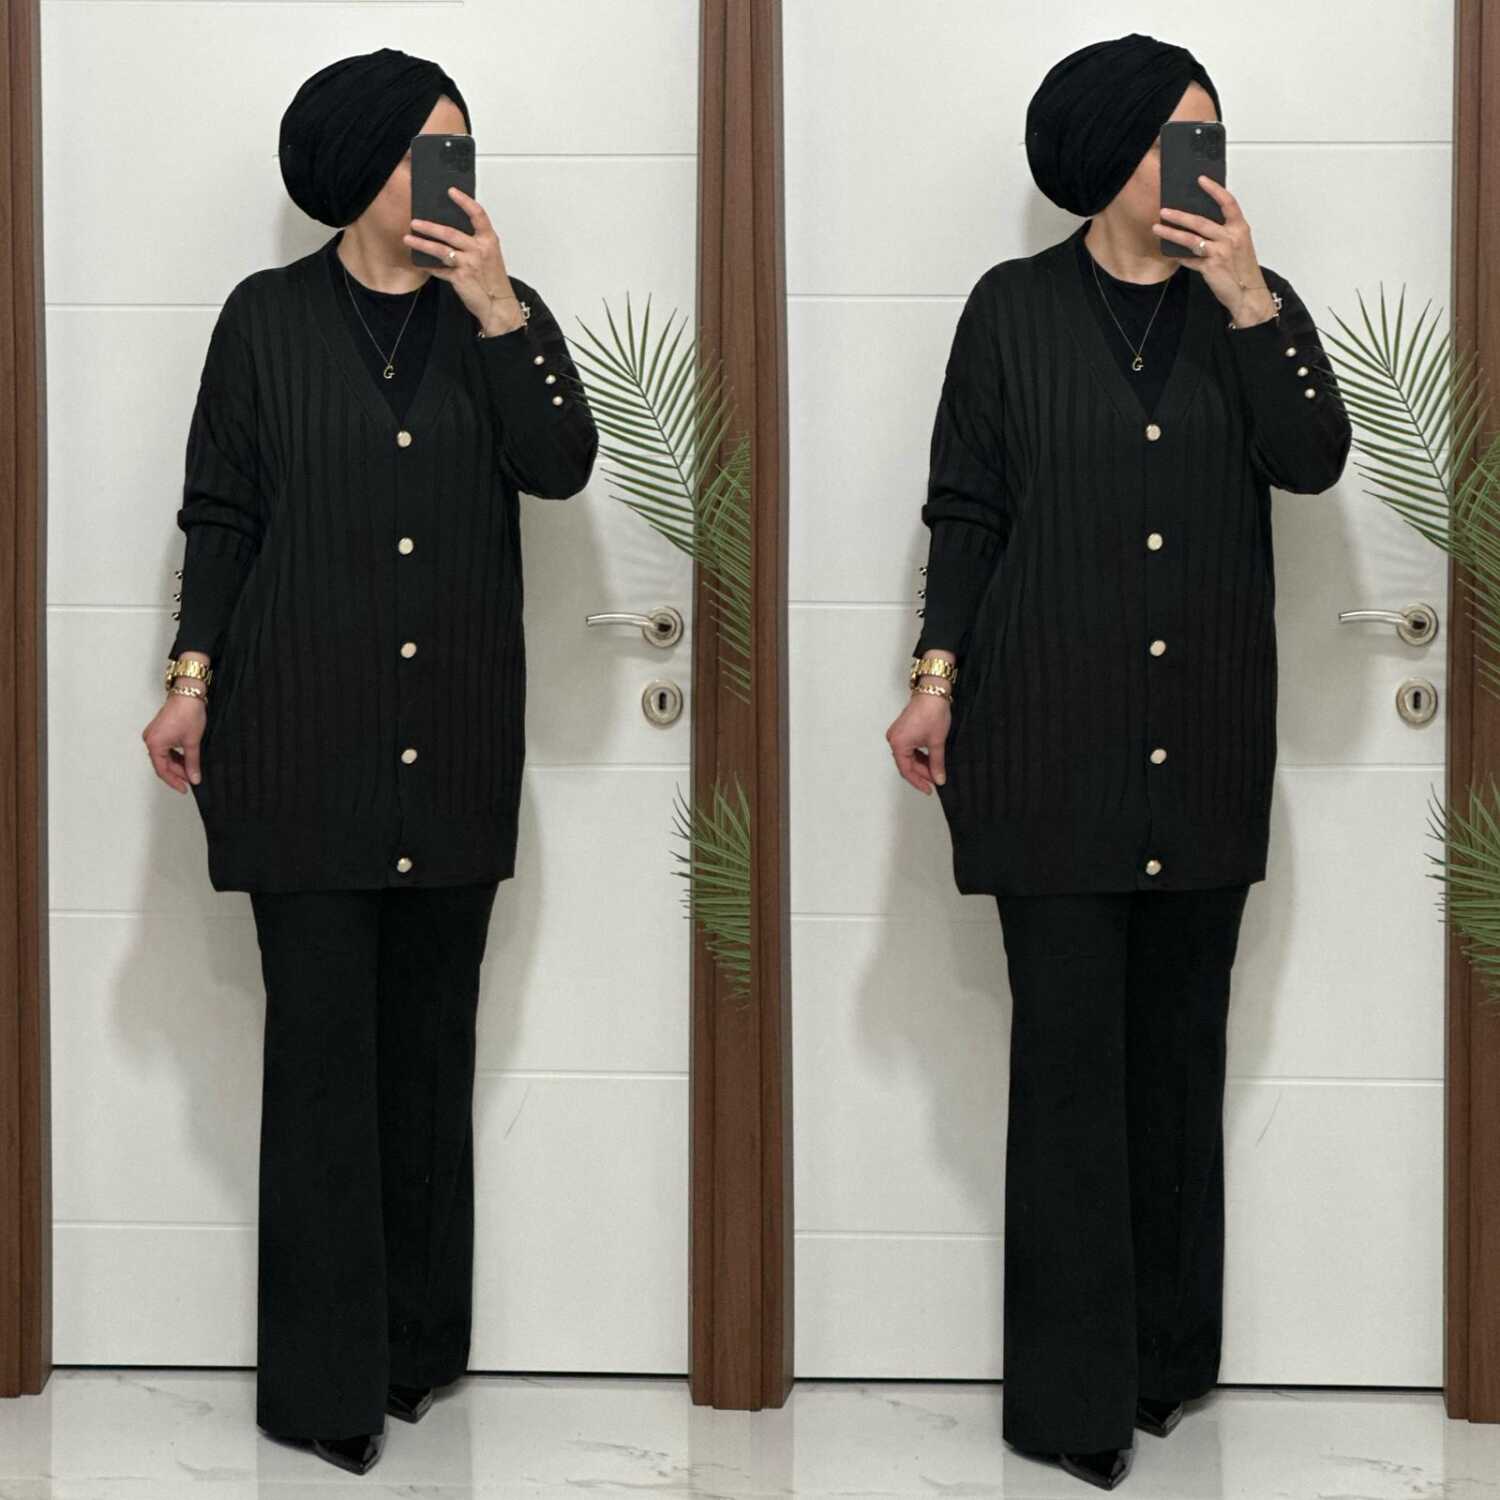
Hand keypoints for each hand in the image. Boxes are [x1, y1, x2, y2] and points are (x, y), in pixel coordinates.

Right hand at [143, 693, 205, 793]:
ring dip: (177, 764)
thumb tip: (194, 778)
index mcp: (154, 744)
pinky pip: (165, 749)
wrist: (188, 694)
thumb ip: (192, 763)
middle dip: (178, 773)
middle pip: (163, 764)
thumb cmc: (188, 713)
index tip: (184, 789)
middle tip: (192, 780)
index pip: (162, 770)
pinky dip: (175, 755)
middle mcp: (150, 740)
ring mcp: (154, 735)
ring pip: (164, 757)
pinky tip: (186, 760)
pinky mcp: (159, 730)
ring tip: (191, 770)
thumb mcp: (192, 742)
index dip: (174, 781)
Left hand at [404, 187, 525, 333]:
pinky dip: (430, 266)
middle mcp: (479, 250)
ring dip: (422, 243)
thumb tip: (451, 232)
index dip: (464, 201)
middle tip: (415, 221)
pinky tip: (420, 263)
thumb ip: (475, 242)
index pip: (478, 214)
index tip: (451, 191)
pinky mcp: (460, 278)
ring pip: (441, 250)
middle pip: (450, 233)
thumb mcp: (490, 256)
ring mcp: (469, 264)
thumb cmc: (494, 280)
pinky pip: (440, 269)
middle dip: (429, 226)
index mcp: (489, 241)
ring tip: (408, 238)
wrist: (498, 305)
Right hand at [886, 690, 951, 794]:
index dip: (919, 782)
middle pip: (906, 764)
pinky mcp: (902, 730)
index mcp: (898, 744)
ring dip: (921, 764)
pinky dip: (919, 755)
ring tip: (935, 770)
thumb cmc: (932, 712)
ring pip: (908, 757)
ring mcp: (897, 734)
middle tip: (936, 780)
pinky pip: (908, 748)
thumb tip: (939, 778)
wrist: (932, 692)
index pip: (906, 770)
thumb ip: (937, 764)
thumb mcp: (937, 742)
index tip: (929, 789)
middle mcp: (894, 740)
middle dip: (922, 773)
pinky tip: (930, 759)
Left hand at [1152, 176, 1276, 326]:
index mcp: (1239, 228)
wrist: (1248, 294)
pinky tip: (1169, 253)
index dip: (1214, 189)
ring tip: (1157, 229)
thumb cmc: (1242, 268)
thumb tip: (1199, 223)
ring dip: (1172, 233)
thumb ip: (1223, 232)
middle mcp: (1230, 237)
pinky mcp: (1211, 267)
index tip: (1200, 179)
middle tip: (1164, 211)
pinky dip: (1179, 257)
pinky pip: (1189, 260)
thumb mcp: (1238, 244)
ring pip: (1191, 239)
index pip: (1228, 202)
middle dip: (1180, 215)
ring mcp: (1220, 253)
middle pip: (1201, 221)